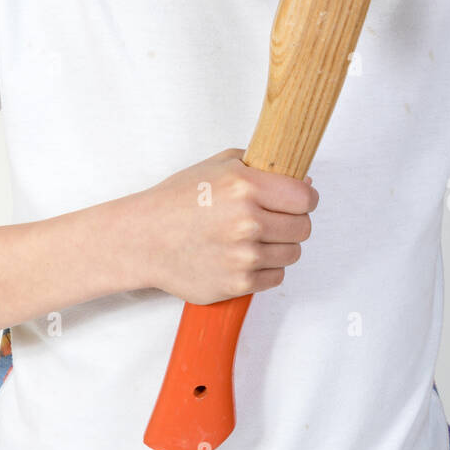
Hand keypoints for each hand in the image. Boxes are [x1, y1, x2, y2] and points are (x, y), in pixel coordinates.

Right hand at [139, 148, 317, 304]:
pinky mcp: (239, 284)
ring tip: (254, 237)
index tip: (298, 200)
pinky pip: (276, 276)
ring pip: (293, 253)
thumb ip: (260, 166)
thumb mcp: (217, 166)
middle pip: (303, 227)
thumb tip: (302, 180)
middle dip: (293, 222)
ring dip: (280, 246)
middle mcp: (247, 221)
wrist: (143, 239)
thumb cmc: (177, 201)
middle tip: (274, 219)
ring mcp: (244, 256)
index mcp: (244, 186)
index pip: (305, 197)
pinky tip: (244, 255)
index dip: (305, 198)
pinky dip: (266, 268)